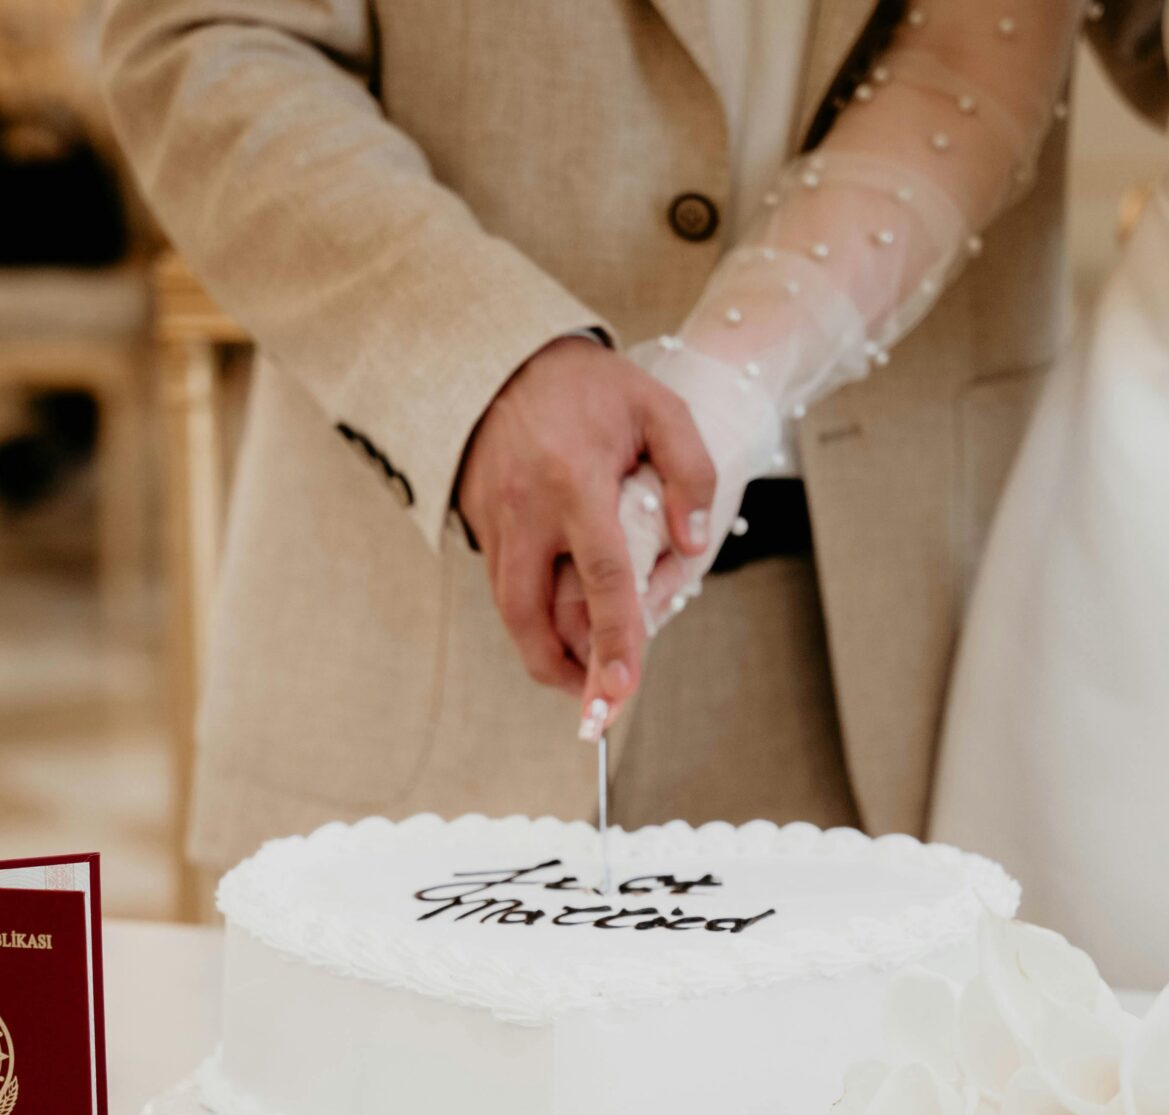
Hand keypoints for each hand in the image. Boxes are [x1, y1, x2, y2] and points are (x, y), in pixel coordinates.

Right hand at [455, 336, 714, 735]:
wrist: (502, 355)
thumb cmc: (590, 385)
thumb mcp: (657, 406)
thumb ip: (688, 472)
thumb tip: (691, 545)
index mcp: (572, 480)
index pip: (600, 577)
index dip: (614, 640)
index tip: (621, 692)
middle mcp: (524, 509)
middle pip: (531, 618)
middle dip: (562, 671)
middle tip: (598, 704)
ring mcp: (493, 520)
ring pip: (510, 612)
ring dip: (545, 653)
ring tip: (586, 674)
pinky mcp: (477, 525)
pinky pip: (505, 586)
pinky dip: (534, 617)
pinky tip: (565, 623)